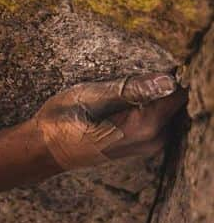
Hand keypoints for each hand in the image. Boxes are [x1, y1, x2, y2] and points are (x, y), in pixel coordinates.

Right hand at [32, 71, 188, 170]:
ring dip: (151, 97)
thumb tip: (168, 80)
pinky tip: (121, 106)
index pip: (176, 92)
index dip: (164, 76)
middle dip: (158, 87)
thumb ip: (131, 89)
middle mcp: (154, 140)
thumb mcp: (90, 96)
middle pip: (176, 101)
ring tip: (118, 96)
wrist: (45, 150)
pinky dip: (147, 108)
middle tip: (124, 82)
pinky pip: (159, 119)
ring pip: (168, 110)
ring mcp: (150, 145)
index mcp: (144, 127)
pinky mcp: (144, 145)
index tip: (138, 72)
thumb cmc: (61, 121)